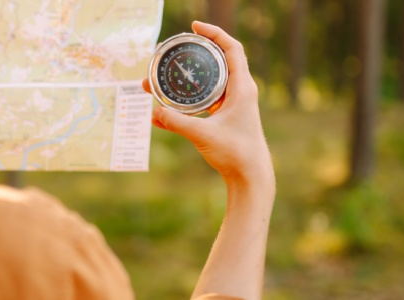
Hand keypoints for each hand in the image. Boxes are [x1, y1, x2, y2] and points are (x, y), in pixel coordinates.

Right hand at [143, 21, 273, 189]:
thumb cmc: (236, 154)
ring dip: (190, 76)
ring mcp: (234, 103)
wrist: (251, 176)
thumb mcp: (203, 135)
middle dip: (196, 53)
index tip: (194, 27)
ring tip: (164, 77)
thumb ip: (177, 122)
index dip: (214, 33)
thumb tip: (153, 112)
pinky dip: (190, 96)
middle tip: (175, 50)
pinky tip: (168, 106)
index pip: (231, 48)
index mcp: (241, 88)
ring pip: (211, 79)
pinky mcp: (227, 115)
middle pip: (219, 60)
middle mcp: (240, 91)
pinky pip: (207, 97)